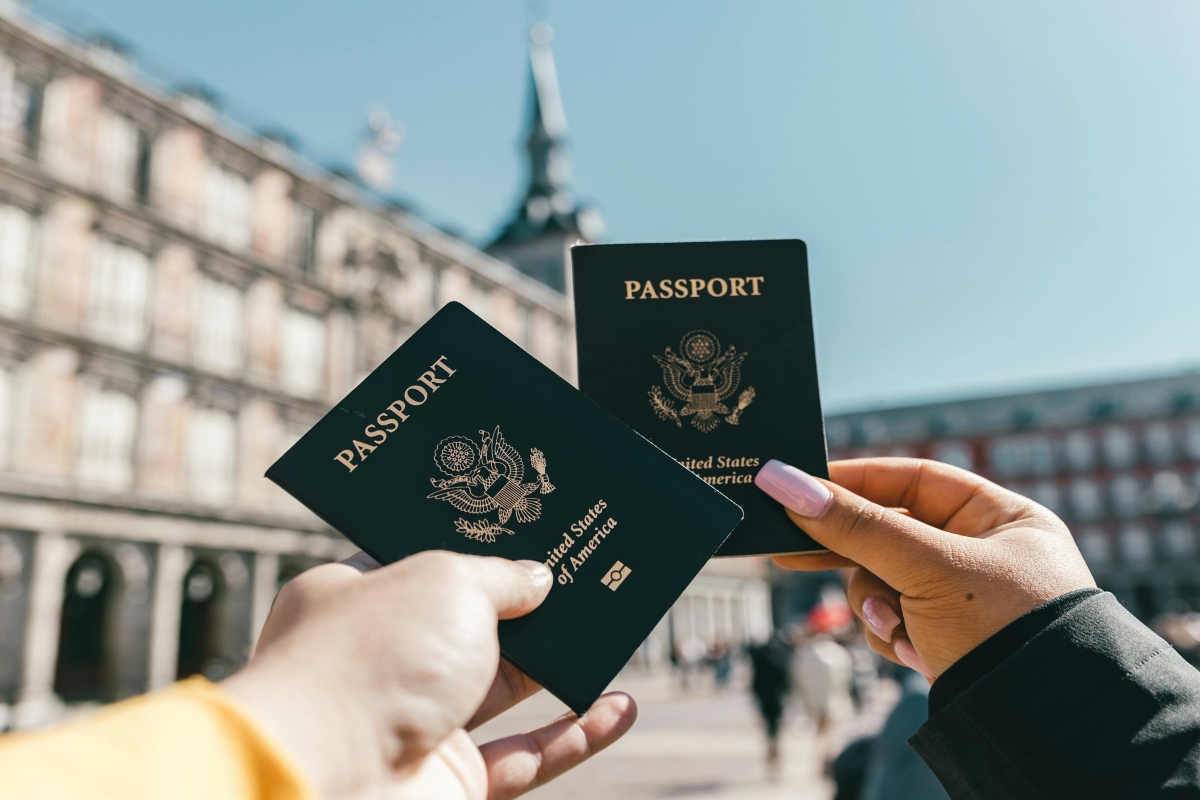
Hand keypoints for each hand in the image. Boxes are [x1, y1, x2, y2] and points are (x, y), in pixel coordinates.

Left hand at [222, 551, 636, 798]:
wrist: (328, 781)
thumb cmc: (371, 660)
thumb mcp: (446, 582)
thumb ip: (500, 577)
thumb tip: (537, 579)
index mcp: (352, 598)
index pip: (417, 561)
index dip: (472, 546)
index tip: (525, 528)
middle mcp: (379, 661)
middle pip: (467, 625)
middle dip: (525, 605)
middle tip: (581, 575)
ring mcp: (413, 724)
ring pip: (502, 690)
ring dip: (558, 666)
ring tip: (610, 631)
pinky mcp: (448, 783)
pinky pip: (524, 758)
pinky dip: (575, 736)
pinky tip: (620, 709)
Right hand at [756, 457, 1094, 677]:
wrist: (1041, 727)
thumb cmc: (1004, 629)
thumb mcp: (926, 567)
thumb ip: (856, 525)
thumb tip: (784, 480)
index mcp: (1001, 518)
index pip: (914, 480)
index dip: (856, 480)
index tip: (801, 486)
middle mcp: (984, 553)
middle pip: (890, 533)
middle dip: (853, 554)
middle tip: (790, 551)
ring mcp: (963, 599)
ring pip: (882, 580)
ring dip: (876, 605)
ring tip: (895, 626)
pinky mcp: (946, 639)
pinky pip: (893, 619)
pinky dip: (893, 634)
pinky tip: (914, 653)